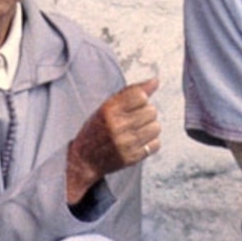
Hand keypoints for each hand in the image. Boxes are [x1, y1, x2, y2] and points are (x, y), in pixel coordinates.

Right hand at [65, 78, 161, 203]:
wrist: (85, 160)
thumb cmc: (96, 130)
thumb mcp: (107, 107)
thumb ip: (131, 92)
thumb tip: (156, 81)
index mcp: (109, 110)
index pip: (140, 96)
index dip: (140, 99)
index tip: (134, 105)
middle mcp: (117, 126)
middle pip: (151, 111)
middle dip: (146, 114)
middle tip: (134, 120)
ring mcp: (125, 143)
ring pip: (156, 127)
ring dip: (149, 128)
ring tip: (137, 131)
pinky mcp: (132, 157)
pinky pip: (155, 144)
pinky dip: (150, 143)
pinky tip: (139, 142)